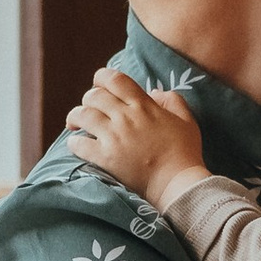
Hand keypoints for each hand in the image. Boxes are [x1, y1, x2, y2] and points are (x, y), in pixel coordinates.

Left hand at [63, 66, 208, 208]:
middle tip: (90, 108)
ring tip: (74, 124)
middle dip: (88, 99)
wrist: (177, 183)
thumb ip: (172, 100)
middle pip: (94, 95)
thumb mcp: (187, 120)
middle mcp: (125, 117)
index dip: (102, 77)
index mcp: (143, 105)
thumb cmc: (185, 153)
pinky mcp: (105, 158)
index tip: (99, 84)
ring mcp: (113, 137)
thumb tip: (153, 92)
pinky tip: (75, 144)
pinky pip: (79, 144)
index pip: (115, 79)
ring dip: (75, 117)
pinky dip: (74, 142)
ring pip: (82, 115)